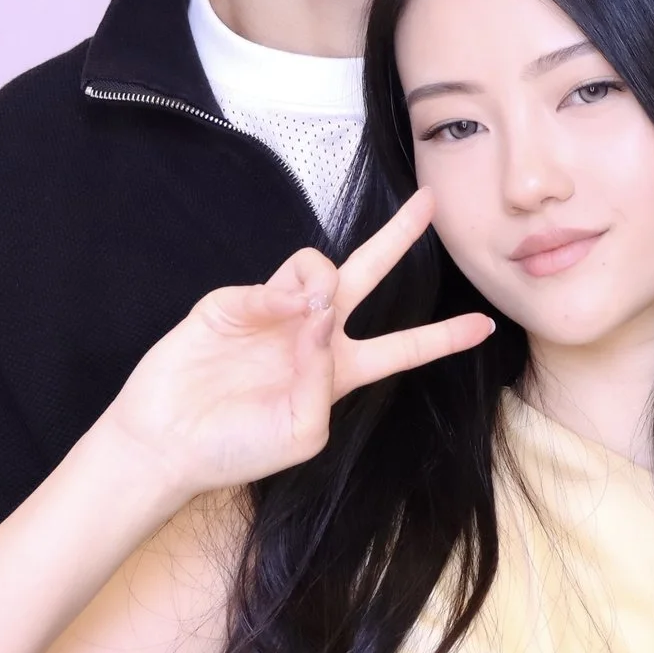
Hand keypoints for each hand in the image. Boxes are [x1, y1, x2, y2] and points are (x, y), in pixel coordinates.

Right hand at [103, 190, 492, 497]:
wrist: (168, 442)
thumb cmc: (236, 450)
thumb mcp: (302, 432)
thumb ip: (324, 377)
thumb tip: (321, 312)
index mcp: (338, 373)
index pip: (402, 349)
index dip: (442, 337)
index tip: (485, 324)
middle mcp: (314, 335)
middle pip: (369, 276)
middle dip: (399, 238)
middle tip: (429, 203)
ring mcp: (275, 314)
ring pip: (321, 267)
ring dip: (327, 283)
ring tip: (308, 315)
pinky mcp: (237, 300)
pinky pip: (276, 280)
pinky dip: (284, 293)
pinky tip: (278, 314)